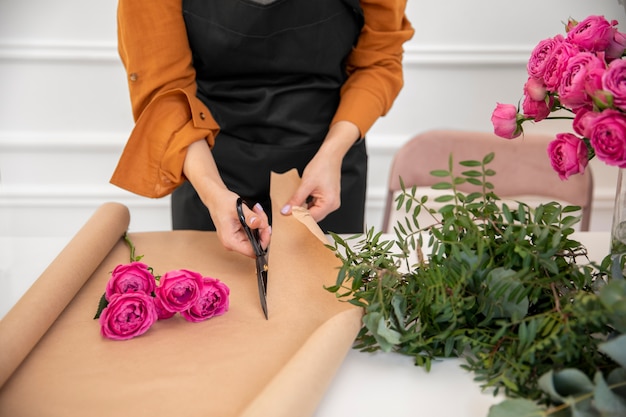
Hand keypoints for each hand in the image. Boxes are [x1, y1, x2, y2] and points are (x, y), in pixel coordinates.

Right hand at [182, 139, 270, 257]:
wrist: (212, 192)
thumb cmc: (220, 199)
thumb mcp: (236, 206)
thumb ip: (249, 216)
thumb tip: (259, 224)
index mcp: (231, 241)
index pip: (253, 252)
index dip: (264, 242)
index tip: (268, 229)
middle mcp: (233, 243)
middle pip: (257, 244)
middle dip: (263, 230)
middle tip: (261, 215)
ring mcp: (237, 238)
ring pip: (256, 236)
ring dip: (261, 223)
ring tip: (255, 209)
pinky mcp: (240, 232)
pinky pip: (254, 230)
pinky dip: (257, 221)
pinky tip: (254, 210)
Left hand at [281, 121, 360, 220]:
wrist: (330, 156)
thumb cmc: (322, 166)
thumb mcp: (306, 184)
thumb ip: (296, 199)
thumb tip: (286, 211)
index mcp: (329, 203)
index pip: (311, 218)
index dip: (298, 218)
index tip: (286, 218)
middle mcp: (332, 205)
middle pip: (313, 217)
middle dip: (300, 215)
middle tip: (287, 213)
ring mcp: (331, 202)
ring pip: (313, 212)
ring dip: (303, 210)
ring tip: (293, 206)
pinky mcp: (328, 199)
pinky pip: (316, 206)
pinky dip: (307, 205)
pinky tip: (300, 201)